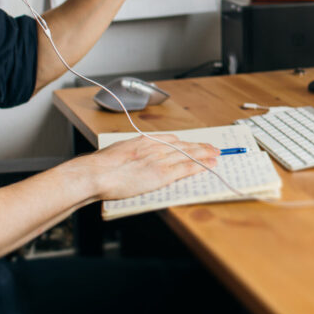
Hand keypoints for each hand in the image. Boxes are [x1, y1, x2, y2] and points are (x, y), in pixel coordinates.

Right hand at [87, 134, 218, 200]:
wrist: (97, 173)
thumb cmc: (101, 166)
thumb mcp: (118, 152)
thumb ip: (130, 153)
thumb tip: (132, 156)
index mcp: (144, 141)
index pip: (171, 139)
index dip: (185, 142)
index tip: (193, 143)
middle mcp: (156, 147)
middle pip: (184, 145)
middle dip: (200, 146)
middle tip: (213, 147)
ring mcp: (160, 160)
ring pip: (189, 154)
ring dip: (205, 154)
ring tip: (217, 154)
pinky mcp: (162, 174)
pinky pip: (186, 169)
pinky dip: (200, 166)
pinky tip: (210, 165)